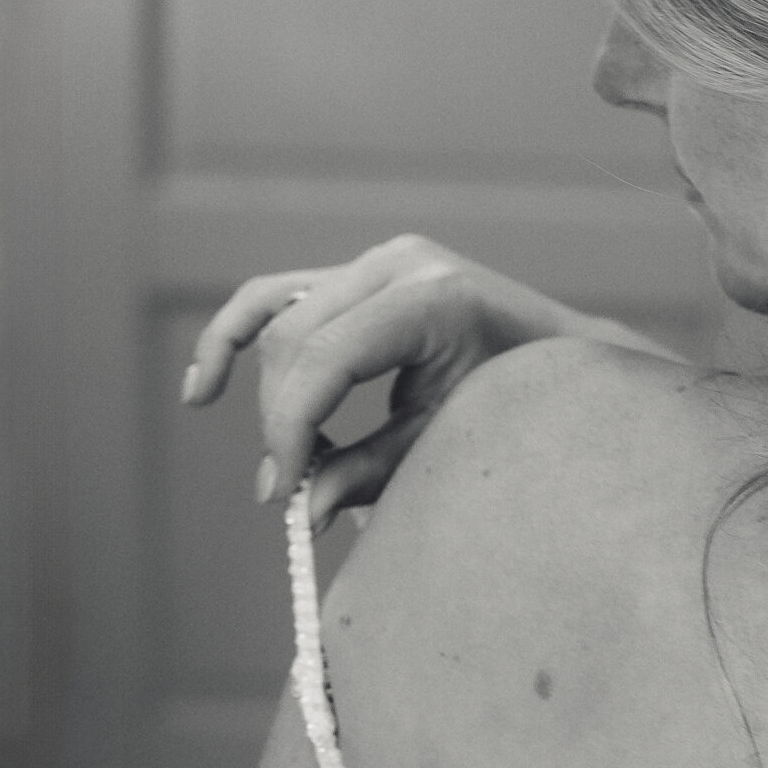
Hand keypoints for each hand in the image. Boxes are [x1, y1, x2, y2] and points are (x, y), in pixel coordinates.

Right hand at [181, 235, 594, 530]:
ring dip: (258, 386)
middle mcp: (401, 263)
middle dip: (281, 418)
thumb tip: (303, 508)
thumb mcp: (447, 442)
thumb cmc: (515, 403)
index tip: (283, 489)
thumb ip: (372, 471)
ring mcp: (379, 259)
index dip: (292, 426)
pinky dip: (238, 334)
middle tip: (287, 489)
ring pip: (281, 317)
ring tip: (243, 439)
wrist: (562, 357)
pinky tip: (205, 385)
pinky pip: (279, 294)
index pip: (328, 356)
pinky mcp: (361, 271)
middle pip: (296, 338)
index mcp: (434, 297)